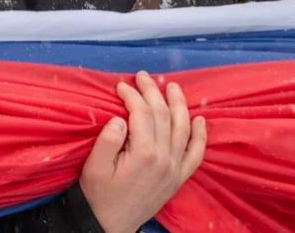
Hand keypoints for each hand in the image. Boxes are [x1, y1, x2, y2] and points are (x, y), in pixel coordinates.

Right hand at [79, 71, 206, 232]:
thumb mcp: (94, 168)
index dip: (133, 95)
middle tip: (143, 76)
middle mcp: (165, 158)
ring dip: (179, 104)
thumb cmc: (98, 196)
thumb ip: (108, 140)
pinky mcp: (179, 178)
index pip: (143, 113)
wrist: (108, 226)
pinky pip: (196, 153)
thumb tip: (121, 118)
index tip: (121, 85)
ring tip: (172, 86)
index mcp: (144, 154)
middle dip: (153, 92)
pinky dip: (201, 135)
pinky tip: (200, 119)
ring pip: (183, 128)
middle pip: (164, 115)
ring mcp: (175, 168)